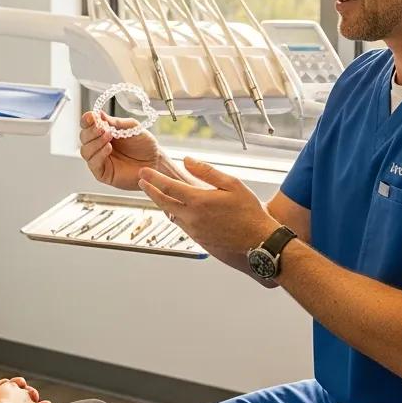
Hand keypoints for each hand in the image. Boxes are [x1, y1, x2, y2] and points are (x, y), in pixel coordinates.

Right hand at [79, 111, 164, 190]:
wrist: (155, 162)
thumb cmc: (144, 145)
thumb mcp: (132, 128)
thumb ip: (116, 123)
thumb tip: (99, 114)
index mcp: (103, 132)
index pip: (88, 125)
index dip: (87, 120)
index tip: (91, 116)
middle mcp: (99, 145)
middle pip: (83, 137)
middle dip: (91, 131)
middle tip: (102, 128)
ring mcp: (99, 159)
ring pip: (85, 150)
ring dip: (95, 142)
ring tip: (108, 137)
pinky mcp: (102, 173)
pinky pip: (93, 164)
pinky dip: (99, 155)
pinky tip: (108, 149)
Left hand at [138, 157, 280, 275]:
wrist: (259, 242)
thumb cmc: (249, 212)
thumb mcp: (232, 184)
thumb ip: (206, 171)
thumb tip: (187, 161)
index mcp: (198, 201)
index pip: (168, 187)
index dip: (153, 178)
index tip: (143, 172)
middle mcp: (192, 218)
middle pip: (163, 202)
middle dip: (150, 190)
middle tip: (142, 181)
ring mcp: (194, 231)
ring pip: (171, 214)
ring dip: (162, 203)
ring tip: (157, 192)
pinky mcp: (199, 240)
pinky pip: (181, 225)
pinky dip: (175, 214)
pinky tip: (176, 208)